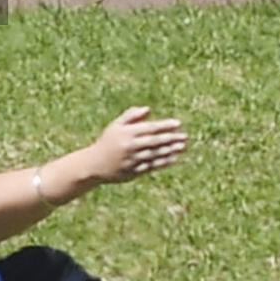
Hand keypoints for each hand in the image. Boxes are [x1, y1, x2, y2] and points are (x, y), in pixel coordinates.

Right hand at [75, 107, 190, 189]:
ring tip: (182, 146)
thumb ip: (131, 115)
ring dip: (170, 151)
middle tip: (185, 136)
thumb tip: (148, 109)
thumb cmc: (107, 142)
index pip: (150, 128)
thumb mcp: (115, 126)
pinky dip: (164, 162)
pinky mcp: (133, 171)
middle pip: (155, 141)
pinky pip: (152, 166)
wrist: (94, 165)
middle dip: (171, 138)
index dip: (165, 125)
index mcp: (127, 133)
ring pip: (155, 154)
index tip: (178, 123)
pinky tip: (174, 158)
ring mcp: (132, 160)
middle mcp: (130, 146)